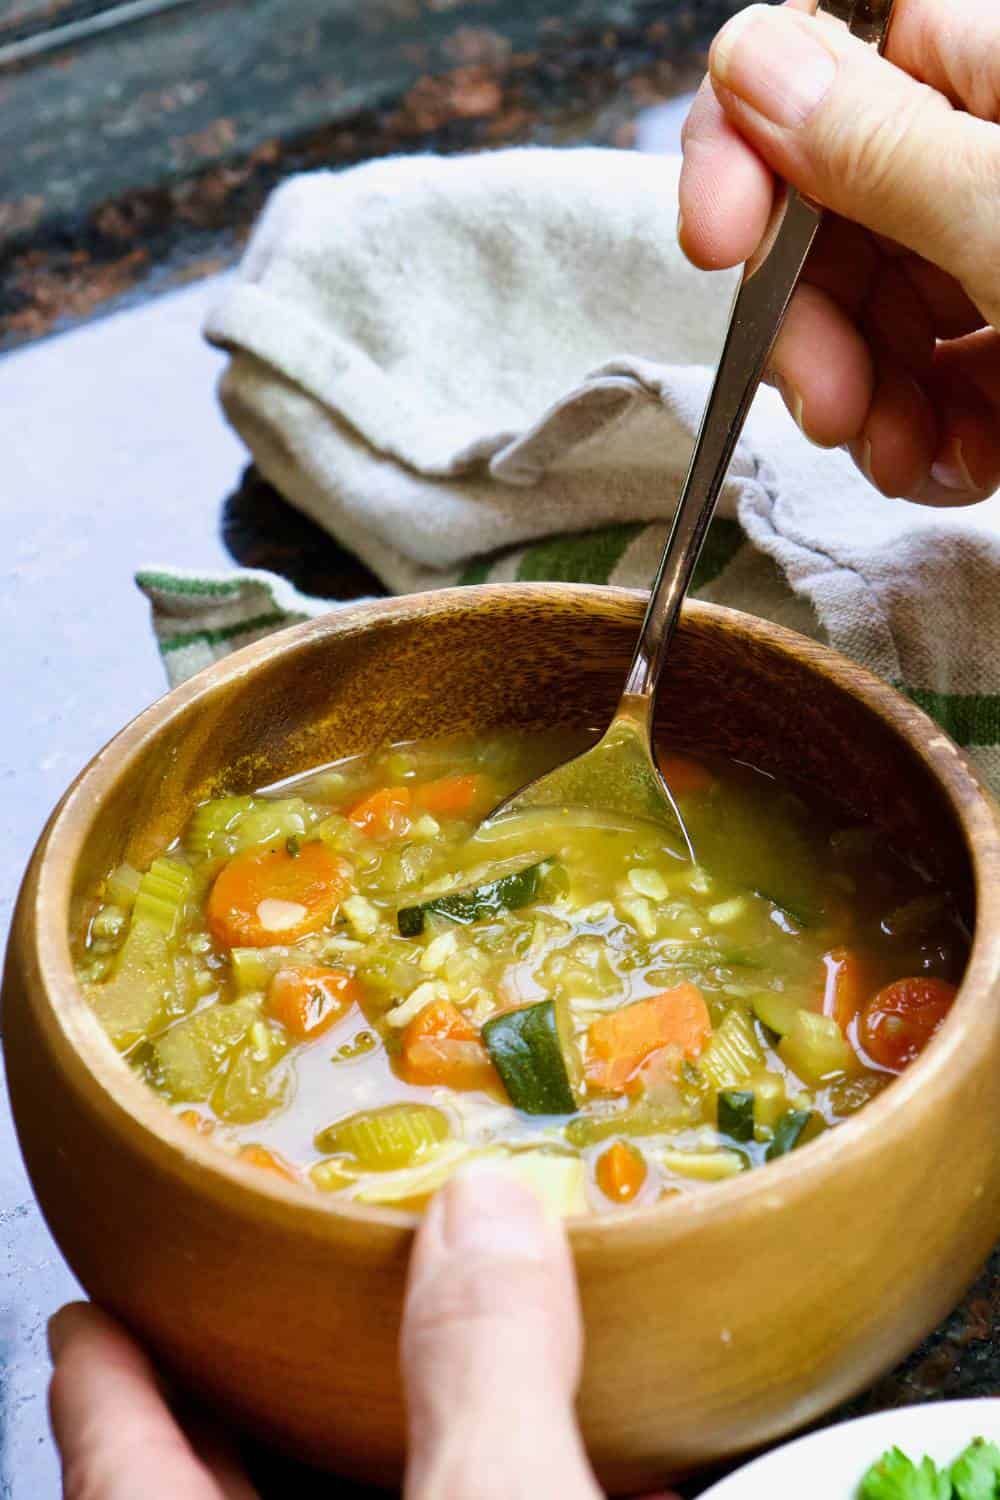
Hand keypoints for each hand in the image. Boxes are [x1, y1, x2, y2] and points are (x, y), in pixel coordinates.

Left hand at [48, 1171, 680, 1498]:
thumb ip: (487, 1367)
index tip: (92, 1305)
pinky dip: (506, 1482)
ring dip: (392, 1433)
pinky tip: (583, 1457)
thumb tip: (483, 1208)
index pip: (115, 1461)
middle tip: (255, 1283)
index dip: (101, 1373)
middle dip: (243, 1382)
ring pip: (361, 1499)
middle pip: (219, 1484)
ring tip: (412, 1336)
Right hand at [679, 0, 999, 503]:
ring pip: (866, 313)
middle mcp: (985, 161)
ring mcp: (999, 261)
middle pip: (830, 213)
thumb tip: (747, 59)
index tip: (714, 241)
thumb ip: (880, 145)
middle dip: (809, 324)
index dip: (748, 146)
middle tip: (829, 404)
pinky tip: (960, 467)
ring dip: (864, 405)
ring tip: (907, 457)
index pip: (827, 61)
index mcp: (996, 77)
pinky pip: (927, 382)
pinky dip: (925, 438)